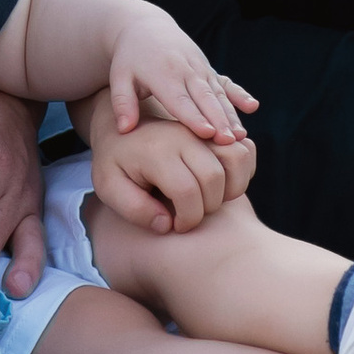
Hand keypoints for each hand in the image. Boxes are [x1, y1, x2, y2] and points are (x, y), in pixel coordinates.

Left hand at [89, 107, 258, 236]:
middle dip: (208, 207)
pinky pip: (244, 149)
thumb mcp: (109, 188)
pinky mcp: (215, 131)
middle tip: (192, 215)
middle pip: (214, 177)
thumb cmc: (114, 164)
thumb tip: (167, 224)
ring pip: (236, 159)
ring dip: (230, 190)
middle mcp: (182, 134)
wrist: (120, 127)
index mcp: (155, 151)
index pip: (185, 190)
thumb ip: (134, 209)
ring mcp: (202, 130)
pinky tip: (222, 187)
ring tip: (208, 201)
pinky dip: (242, 172)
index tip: (177, 227)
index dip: (187, 218)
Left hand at [101, 4, 253, 146]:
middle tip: (229, 141)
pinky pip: (226, 82)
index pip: (180, 100)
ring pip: (218, 94)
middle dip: (219, 120)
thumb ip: (122, 102)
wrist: (146, 26)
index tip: (207, 133)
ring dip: (230, 115)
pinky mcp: (208, 68)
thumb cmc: (129, 58)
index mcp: (162, 74)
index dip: (194, 117)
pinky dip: (239, 94)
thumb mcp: (119, 77)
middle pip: (204, 98)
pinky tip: (252, 107)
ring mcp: (199, 68)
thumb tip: (124, 129)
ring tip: (240, 136)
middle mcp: (185, 70)